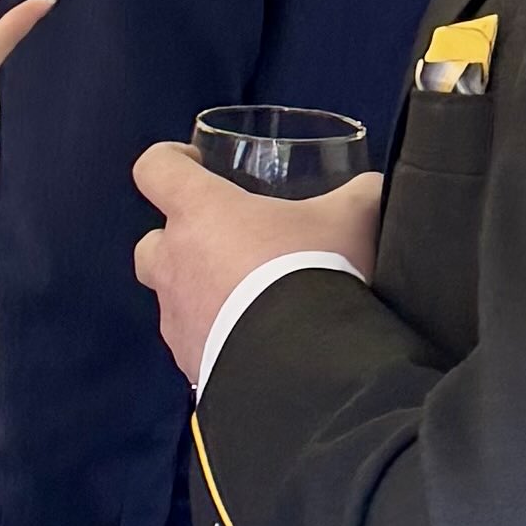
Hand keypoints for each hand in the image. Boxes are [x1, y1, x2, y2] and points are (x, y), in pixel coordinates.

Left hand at [128, 138, 383, 389]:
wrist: (306, 365)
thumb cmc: (315, 269)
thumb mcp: (353, 218)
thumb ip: (360, 194)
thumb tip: (374, 187)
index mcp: (200, 212)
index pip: (155, 168)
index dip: (169, 160)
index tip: (197, 164)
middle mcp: (174, 262)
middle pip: (151, 242)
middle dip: (178, 241)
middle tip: (225, 245)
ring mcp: (176, 318)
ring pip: (172, 298)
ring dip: (199, 294)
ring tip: (247, 303)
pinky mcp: (188, 364)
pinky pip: (193, 344)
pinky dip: (215, 340)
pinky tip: (254, 344)